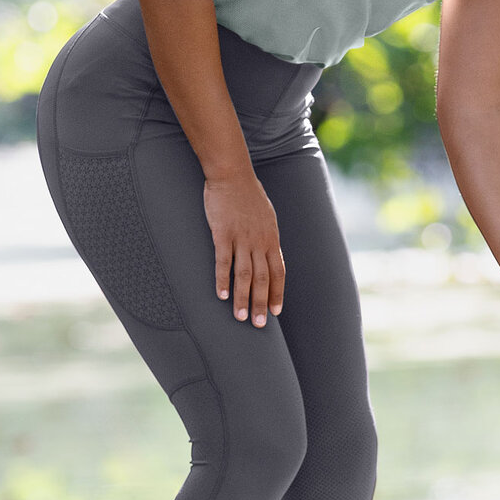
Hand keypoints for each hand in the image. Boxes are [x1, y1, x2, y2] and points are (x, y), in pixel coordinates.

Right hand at [203, 173, 284, 326]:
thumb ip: (267, 237)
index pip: (278, 272)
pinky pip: (223, 261)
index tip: (275, 311)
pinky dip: (222, 280)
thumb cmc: (249, 195)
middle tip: (258, 324)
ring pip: (244, 275)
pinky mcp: (223, 234)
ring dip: (243, 298)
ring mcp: (241, 238)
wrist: (232, 175)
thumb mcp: (266, 217)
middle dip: (261, 303)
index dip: (277, 293)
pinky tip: (221, 295)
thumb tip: (268, 253)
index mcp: (271, 238)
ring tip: (240, 317)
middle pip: (262, 278)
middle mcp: (259, 241)